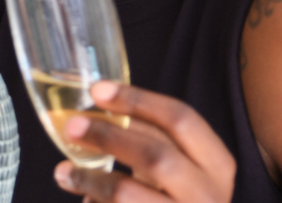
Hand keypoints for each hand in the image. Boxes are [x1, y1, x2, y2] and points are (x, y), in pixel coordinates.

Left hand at [53, 82, 235, 202]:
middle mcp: (210, 195)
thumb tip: (93, 113)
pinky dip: (94, 201)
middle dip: (108, 136)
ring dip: (90, 178)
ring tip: (64, 171)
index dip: (137, 100)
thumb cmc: (176, 198)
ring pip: (128, 193)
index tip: (97, 90)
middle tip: (72, 126)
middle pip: (156, 155)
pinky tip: (83, 198)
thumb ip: (149, 142)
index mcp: (217, 165)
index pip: (181, 119)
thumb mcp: (177, 168)